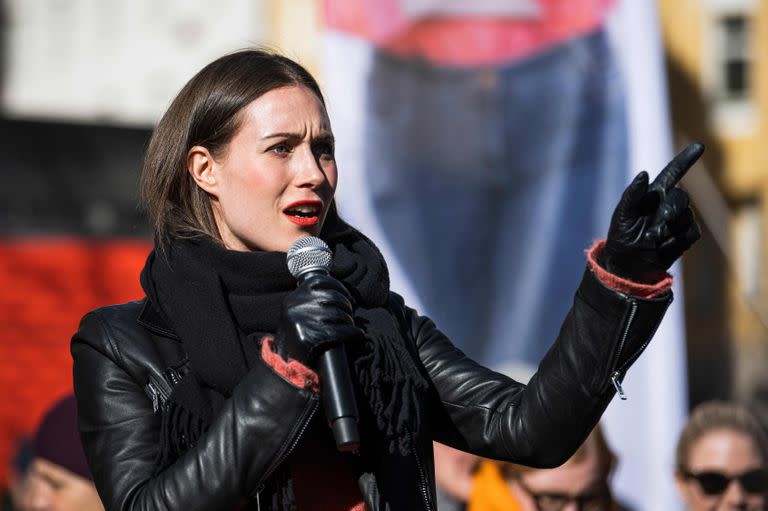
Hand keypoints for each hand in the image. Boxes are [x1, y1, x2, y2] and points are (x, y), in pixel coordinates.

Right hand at [275, 273, 361, 365]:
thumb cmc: (298, 335)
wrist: (285, 363)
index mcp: (294, 297)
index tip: (348, 296)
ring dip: (349, 320)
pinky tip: (357, 334)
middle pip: (332, 297)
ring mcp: (301, 321)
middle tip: (350, 314)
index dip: (338, 287)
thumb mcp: (298, 311)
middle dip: (347, 306)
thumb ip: (312, 299)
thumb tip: (342, 289)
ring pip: (337, 313)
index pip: (320, 282)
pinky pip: (339, 331)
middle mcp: (295, 306)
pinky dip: (352, 332)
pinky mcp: (308, 337)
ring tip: (350, 325)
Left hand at [602, 142, 703, 282]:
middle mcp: (668, 204)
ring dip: (669, 230)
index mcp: (652, 194)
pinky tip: (662, 247)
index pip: (673, 173)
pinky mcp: (686, 235)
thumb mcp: (621, 216)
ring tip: (651, 240)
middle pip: (682, 197)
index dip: (686, 159)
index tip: (700, 146)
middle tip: (655, 227)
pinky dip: (676, 241)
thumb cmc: (621, 238)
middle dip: (670, 211)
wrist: (628, 265)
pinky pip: (691, 233)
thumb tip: (644, 173)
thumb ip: (632, 194)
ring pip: (687, 217)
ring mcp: (679, 220)